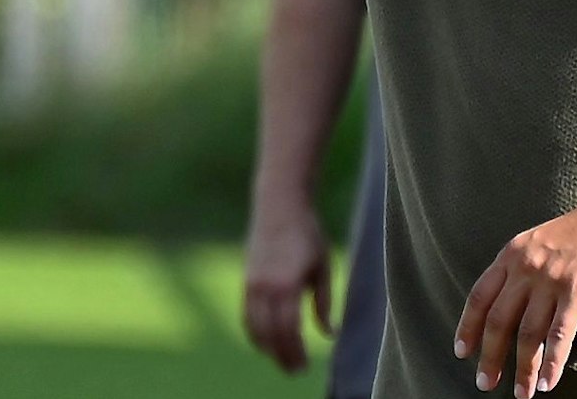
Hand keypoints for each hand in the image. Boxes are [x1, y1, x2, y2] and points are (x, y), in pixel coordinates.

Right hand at [241, 199, 333, 373]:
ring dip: (267, 348)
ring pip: (254, 328)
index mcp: (288, 285)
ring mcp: (251, 285)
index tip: (305, 366)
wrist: (279, 207)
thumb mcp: (323, 267)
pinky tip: (267, 341)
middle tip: (296, 370)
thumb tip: (330, 334)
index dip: (295, 352)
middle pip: (270, 334)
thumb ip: (324, 303)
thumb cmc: (308, 235)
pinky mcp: (245, 281)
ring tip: (283, 359)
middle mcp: (265, 288)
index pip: (288, 330)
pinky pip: (246, 316)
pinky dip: (255, 333)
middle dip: (282, 355)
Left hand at [455, 197, 576, 396]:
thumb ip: (519, 266)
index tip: (462, 352)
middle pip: (498, 321)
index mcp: (512, 254)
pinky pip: (559, 335)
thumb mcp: (539, 240)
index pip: (479, 297)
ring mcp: (551, 280)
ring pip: (528, 335)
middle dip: (490, 357)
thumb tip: (505, 301)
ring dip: (523, 369)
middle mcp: (526, 268)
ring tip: (523, 393)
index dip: (467, 327)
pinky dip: (552, 362)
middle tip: (486, 383)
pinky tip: (549, 382)